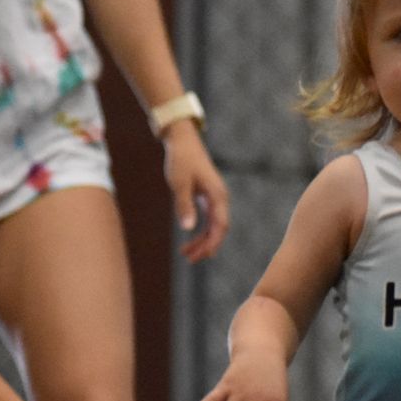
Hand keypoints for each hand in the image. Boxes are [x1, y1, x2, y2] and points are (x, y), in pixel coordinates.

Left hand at [160, 123, 229, 263]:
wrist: (182, 141)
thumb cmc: (181, 160)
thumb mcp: (179, 183)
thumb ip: (184, 205)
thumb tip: (187, 228)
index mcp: (217, 195)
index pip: (220, 226)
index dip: (212, 243)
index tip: (200, 256)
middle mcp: (220, 198)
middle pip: (219, 229)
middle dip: (206, 246)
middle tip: (190, 259)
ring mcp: (215, 197)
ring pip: (213, 226)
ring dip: (202, 240)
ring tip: (186, 253)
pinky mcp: (207, 196)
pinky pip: (208, 219)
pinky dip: (200, 230)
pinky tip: (190, 238)